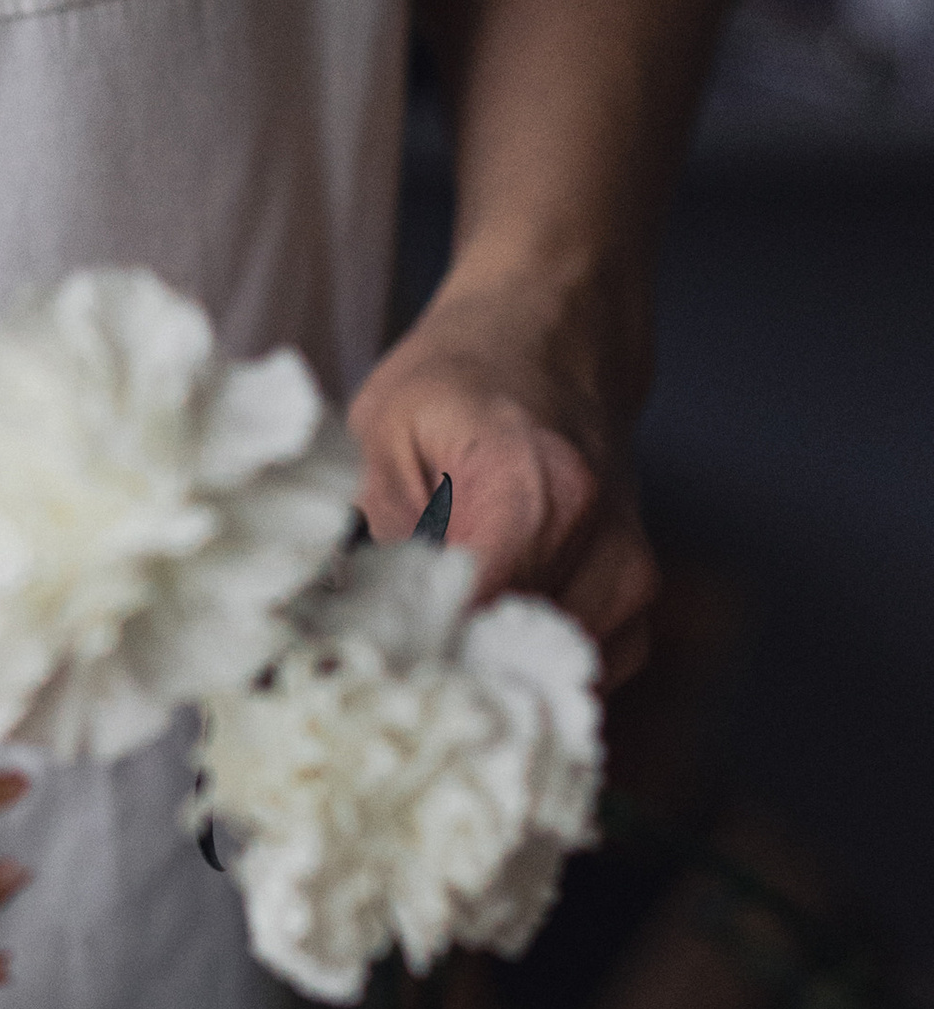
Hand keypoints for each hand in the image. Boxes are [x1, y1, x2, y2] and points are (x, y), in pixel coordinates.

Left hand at [347, 268, 658, 689]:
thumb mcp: (385, 430)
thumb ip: (382, 532)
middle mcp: (598, 538)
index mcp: (533, 488)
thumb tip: (371, 627)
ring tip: (436, 635)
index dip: (418, 650)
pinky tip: (488, 630)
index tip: (373, 659)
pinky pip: (578, 669)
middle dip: (446, 668)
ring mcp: (629, 572)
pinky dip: (528, 665)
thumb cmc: (461, 377)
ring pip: (543, 672)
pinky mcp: (637, 597)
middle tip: (390, 656)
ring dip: (488, 671)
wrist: (555, 336)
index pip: (478, 614)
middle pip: (511, 654)